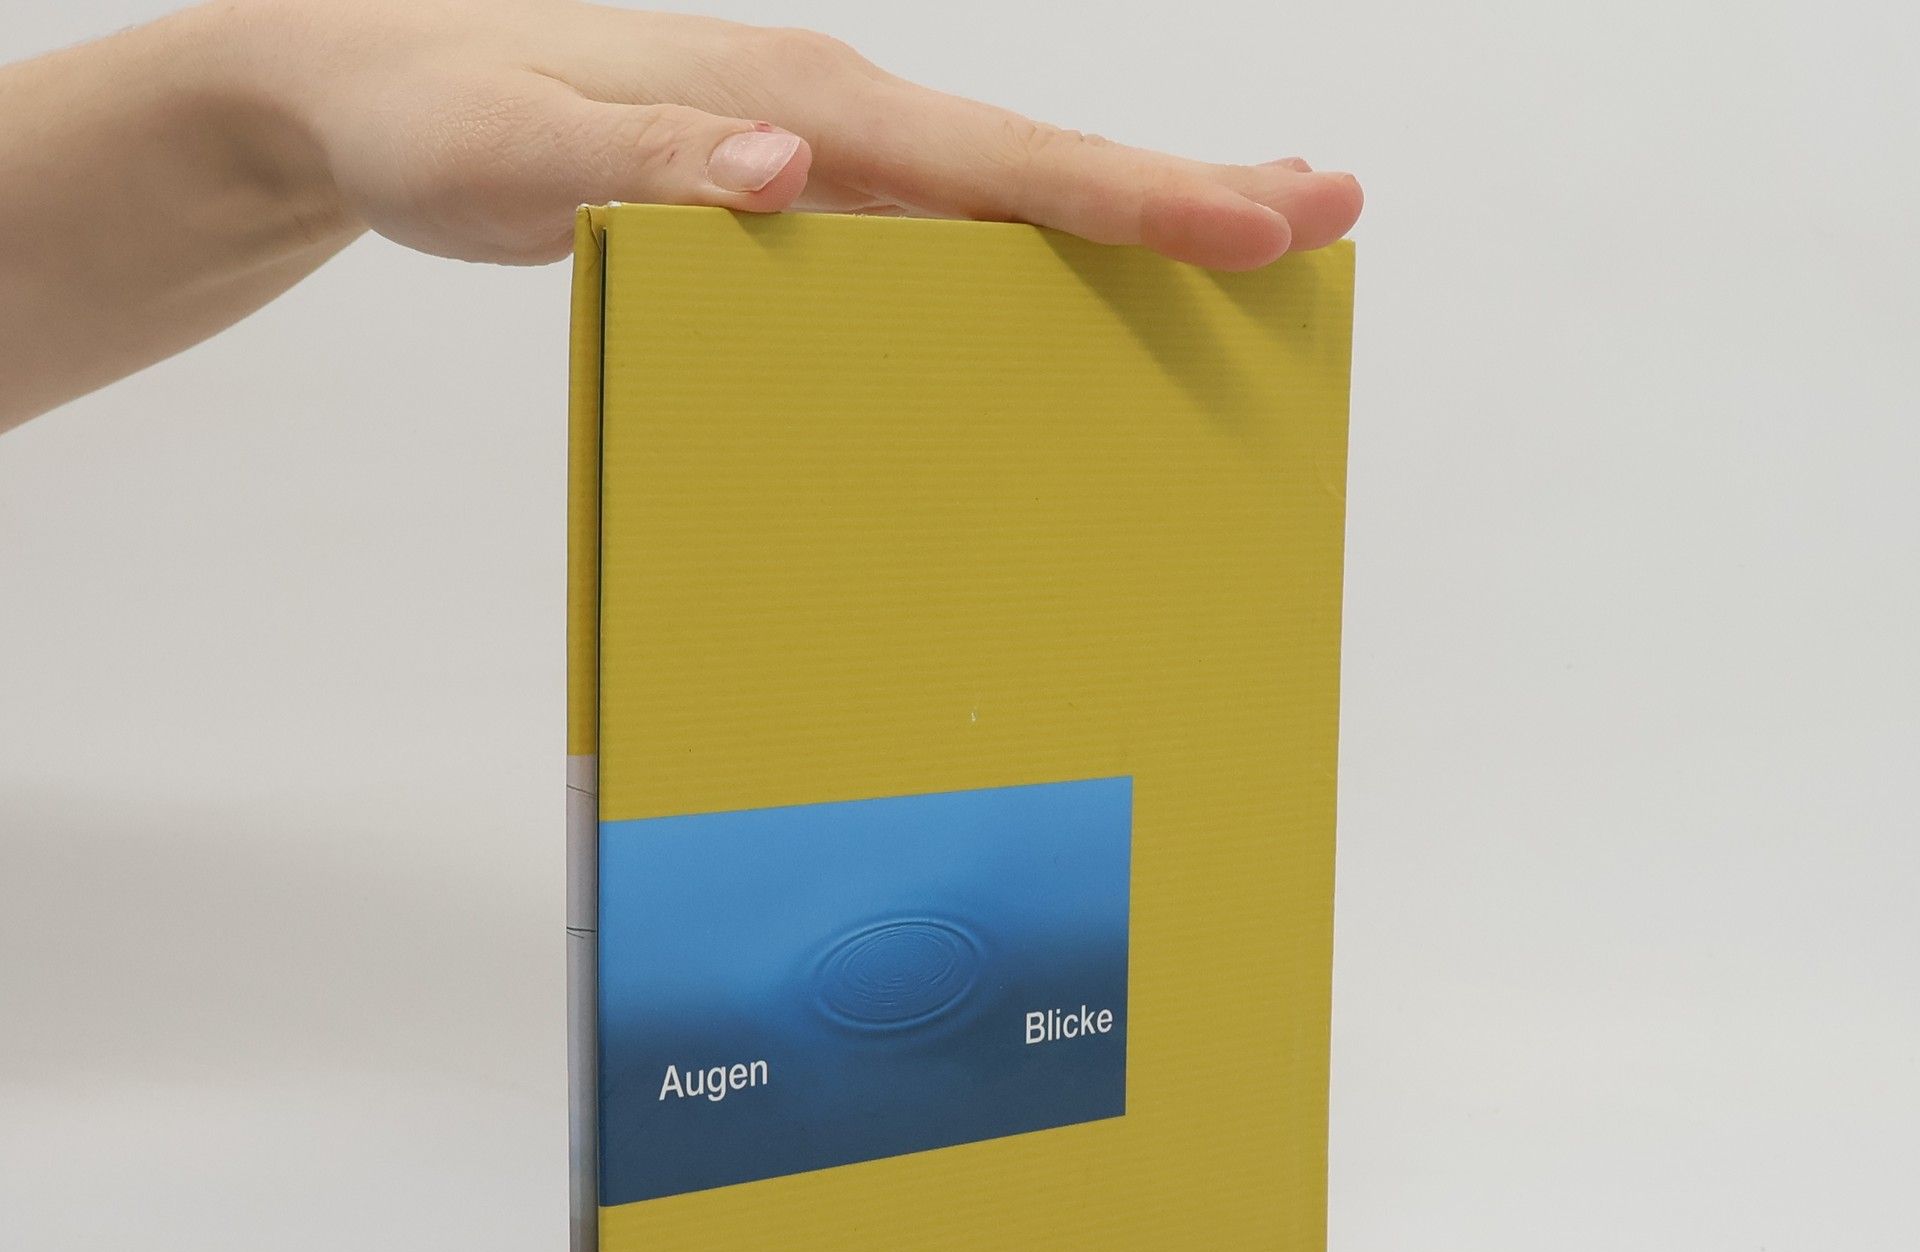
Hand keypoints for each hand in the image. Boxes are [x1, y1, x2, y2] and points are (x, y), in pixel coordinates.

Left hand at [246, 0, 1361, 269]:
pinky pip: (941, 219)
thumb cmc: (438, 119)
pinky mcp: (793, 182)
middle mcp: (828, 113)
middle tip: (1325, 209)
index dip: (1132, 196)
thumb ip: (653, 167)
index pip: (996, 162)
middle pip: (1038, 164)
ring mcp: (818, 143)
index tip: (1257, 219)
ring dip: (1130, 210)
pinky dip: (1031, 238)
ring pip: (1005, 186)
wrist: (366, 82)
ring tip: (1249, 231)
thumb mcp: (521, 156)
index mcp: (794, 102)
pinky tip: (1070, 268)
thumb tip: (791, 170)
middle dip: (1185, 190)